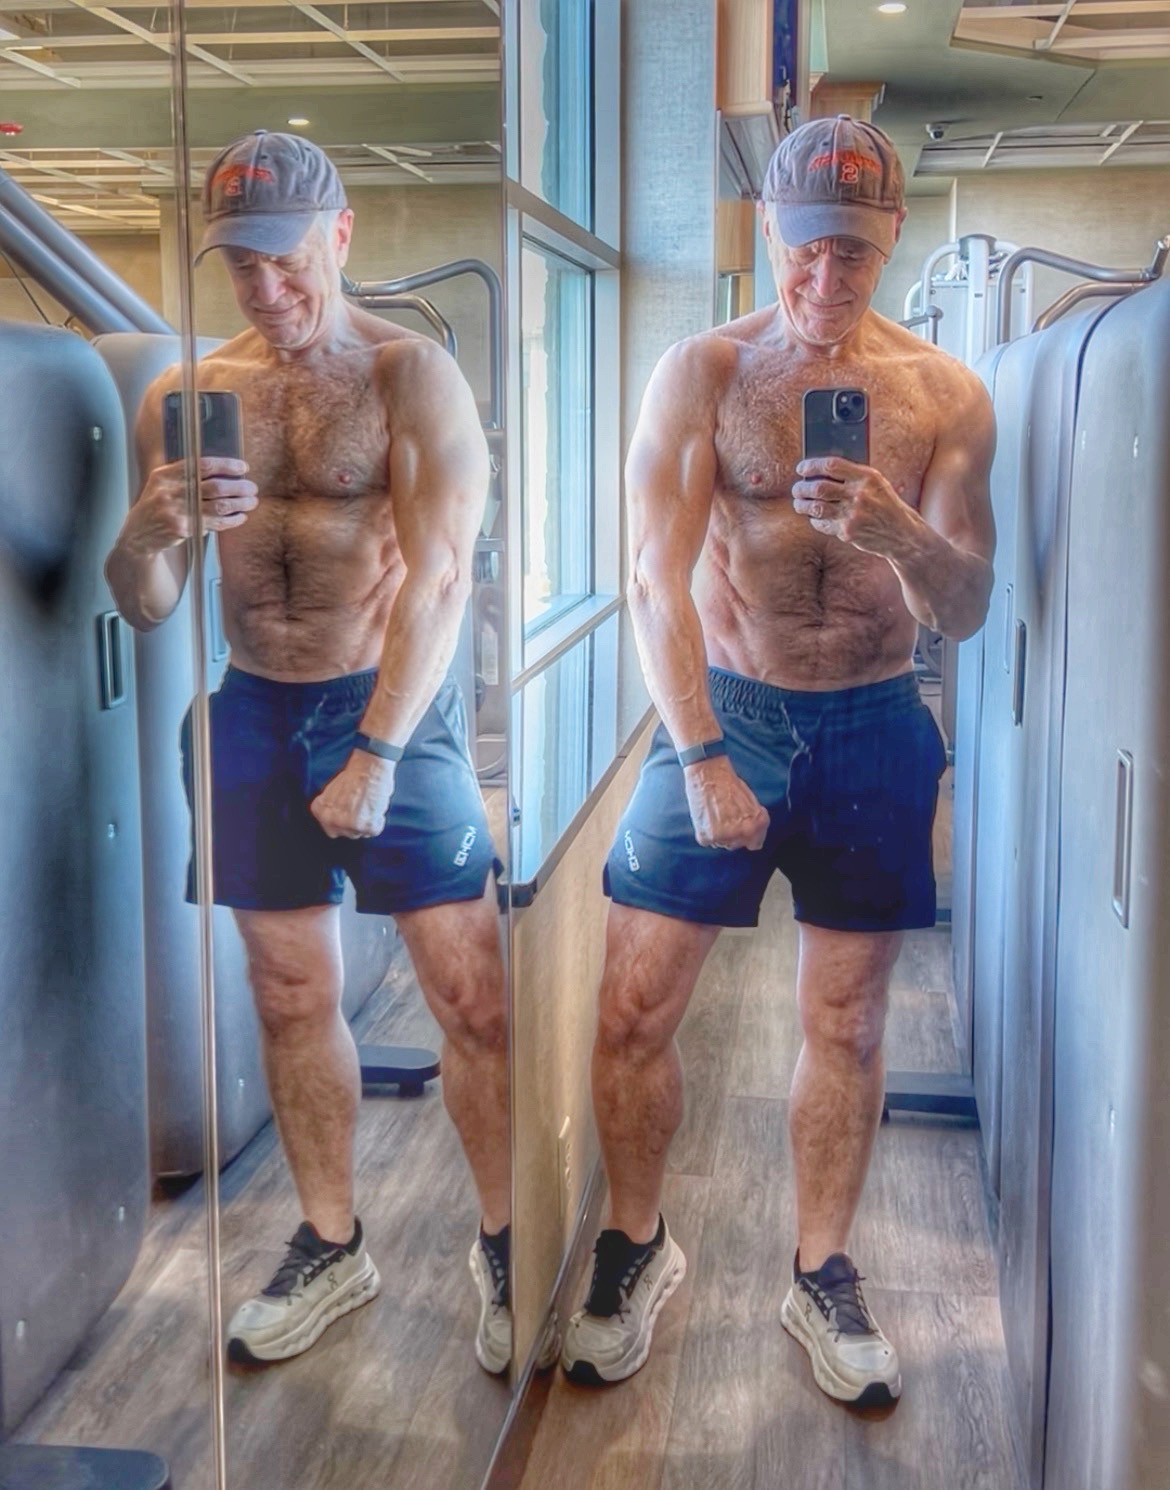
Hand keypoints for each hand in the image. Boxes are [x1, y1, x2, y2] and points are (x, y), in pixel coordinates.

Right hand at [123, 457, 257, 555]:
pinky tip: (241, 517)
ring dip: (240, 504)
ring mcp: (176, 511)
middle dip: (239, 487)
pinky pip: (214, 523)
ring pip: (218, 506)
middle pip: (214, 486)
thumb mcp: (163, 485)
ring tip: (252, 502)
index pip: (202, 465)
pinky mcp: (183, 529)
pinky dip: (231, 520)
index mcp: (166, 475)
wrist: (138, 534)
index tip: (243, 467)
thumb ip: (186, 477)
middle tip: (253, 488)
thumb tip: (225, 473)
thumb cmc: (157, 506)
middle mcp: (170, 491)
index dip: (226, 465)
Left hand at [311, 753, 396, 839]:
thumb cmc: (353, 775)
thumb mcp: (331, 792)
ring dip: (366, 822)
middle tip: (360, 809)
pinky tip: (375, 808)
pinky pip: (374, 831)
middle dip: (353, 824)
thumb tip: (337, 817)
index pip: (330, 828)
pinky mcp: (366, 826)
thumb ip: (331, 808)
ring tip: (368, 806)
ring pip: (360, 833)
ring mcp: (349, 825)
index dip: (341, 820)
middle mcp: (333, 821)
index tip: (348, 812)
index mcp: (321, 813)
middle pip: (345, 833)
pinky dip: (378, 821)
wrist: (369, 767)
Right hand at [684, 756, 769, 851]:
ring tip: (718, 813)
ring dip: (722, 833)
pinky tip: (709, 816)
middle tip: (729, 814)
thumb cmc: (729, 784)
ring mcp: (719, 837)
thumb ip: (755, 822)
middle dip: (736, 832)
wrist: (707, 773)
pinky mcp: (704, 837)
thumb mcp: (751, 803)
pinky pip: (710, 841)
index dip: (752, 832)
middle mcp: (736, 835)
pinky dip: (709, 831)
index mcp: (752, 827)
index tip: (746, 824)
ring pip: (724, 843)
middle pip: (739, 844)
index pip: (756, 843)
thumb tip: (755, 838)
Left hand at [792, 457, 914, 556]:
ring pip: (815, 508)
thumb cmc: (885, 504)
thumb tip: (819, 470)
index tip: (801, 468)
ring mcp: (852, 515)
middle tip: (796, 489)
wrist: (902, 533)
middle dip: (801, 488)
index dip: (811, 465)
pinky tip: (815, 517)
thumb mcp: (876, 483)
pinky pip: (822, 524)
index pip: (831, 465)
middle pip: (818, 487)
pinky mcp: (847, 532)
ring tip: (799, 503)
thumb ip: (852, 475)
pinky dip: (815, 520)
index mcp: (867, 477)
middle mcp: (859, 495)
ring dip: (802, 505)